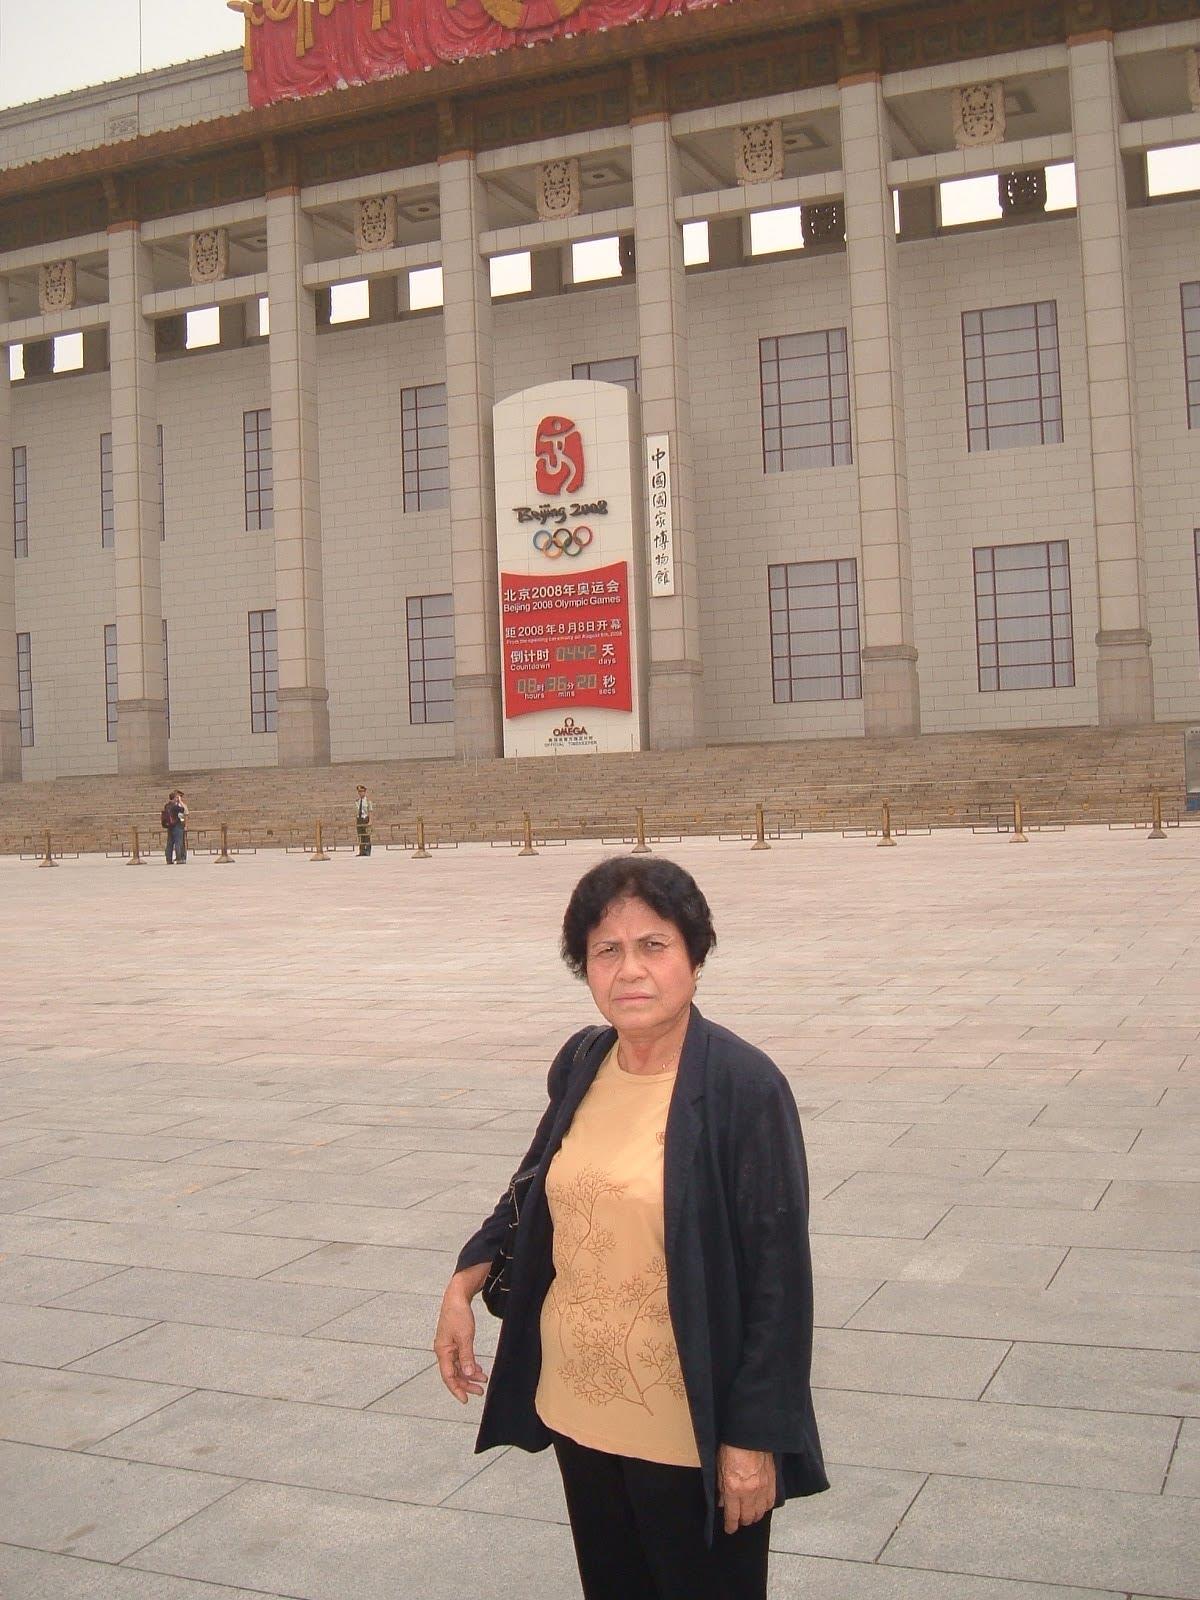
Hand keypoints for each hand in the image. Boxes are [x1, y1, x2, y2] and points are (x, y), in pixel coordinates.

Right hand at [434, 1267, 489, 1402]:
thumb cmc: (458, 1314)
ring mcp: (449, 1347)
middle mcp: (444, 1351)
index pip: (448, 1376)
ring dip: (470, 1375)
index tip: (465, 1399)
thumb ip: (467, 1357)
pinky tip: (478, 1369)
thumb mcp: (465, 1337)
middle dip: (466, 1384)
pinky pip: (461, 1359)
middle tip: (480, 1391)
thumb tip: (468, 1374)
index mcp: (443, 1351)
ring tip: (483, 1380)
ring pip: (459, 1367)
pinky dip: (469, 1365)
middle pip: (454, 1374)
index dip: (456, 1389)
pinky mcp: (454, 1342)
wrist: (456, 1297)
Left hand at [717, 1444, 775, 1534]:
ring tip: (749, 1515)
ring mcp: (763, 1488)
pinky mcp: (772, 1483)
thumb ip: (721, 1488)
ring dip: (754, 1516)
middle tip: (739, 1521)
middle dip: (742, 1522)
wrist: (750, 1435)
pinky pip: (770, 1503)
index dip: (730, 1525)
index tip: (729, 1529)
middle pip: (748, 1517)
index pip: (732, 1515)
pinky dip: (765, 1507)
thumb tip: (722, 1502)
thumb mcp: (720, 1467)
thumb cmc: (732, 1447)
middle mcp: (749, 1492)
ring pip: (760, 1513)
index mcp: (734, 1488)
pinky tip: (761, 1506)